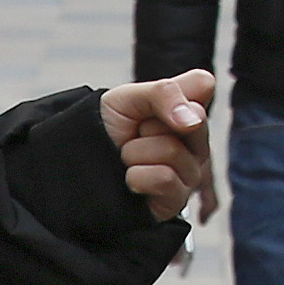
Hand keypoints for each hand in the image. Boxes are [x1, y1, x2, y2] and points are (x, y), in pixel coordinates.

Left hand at [101, 71, 218, 221]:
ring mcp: (190, 172)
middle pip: (191, 120)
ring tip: (128, 159)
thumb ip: (164, 93)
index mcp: (190, 112)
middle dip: (148, 125)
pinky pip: (165, 178)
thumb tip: (193, 121)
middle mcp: (196, 142)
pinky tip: (130, 179)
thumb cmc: (108, 129)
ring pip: (172, 151)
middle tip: (135, 134)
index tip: (146, 105)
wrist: (79, 165)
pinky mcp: (177, 199)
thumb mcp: (128, 97)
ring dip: (135, 153)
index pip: (204, 85)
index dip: (168, 93)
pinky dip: (137, 176)